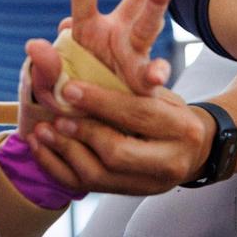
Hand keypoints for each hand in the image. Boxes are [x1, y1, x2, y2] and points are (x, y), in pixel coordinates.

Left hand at [27, 0, 175, 105]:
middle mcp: (117, 33)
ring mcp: (134, 55)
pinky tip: (156, 76)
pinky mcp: (143, 83)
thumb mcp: (49, 84)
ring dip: (157, 3)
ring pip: (149, 24)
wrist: (91, 130)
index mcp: (87, 27)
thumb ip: (45, 67)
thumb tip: (33, 44)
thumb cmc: (68, 99)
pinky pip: (151, 75)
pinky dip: (155, 74)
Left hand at [28, 80, 210, 194]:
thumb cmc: (171, 111)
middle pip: (117, 153)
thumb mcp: (160, 91)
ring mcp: (150, 185)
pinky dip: (60, 170)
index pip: (137, 114)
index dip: (100, 101)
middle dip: (82, 133)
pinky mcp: (131, 195)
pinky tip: (42, 151)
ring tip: (41, 132)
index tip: (69, 89)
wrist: (194, 151)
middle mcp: (170, 161)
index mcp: (181, 127)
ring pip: (100, 177)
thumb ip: (130, 78)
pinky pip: (89, 188)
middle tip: (55, 117)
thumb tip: (79, 42)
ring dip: (65, 153)